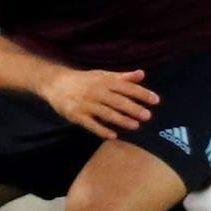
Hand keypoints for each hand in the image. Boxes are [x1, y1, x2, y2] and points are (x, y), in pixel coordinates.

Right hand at [40, 67, 158, 140]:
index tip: (156, 100)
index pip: (126, 87)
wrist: (55, 83)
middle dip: (133, 108)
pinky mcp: (76, 115)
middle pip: (117, 101)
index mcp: (103, 81)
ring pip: (106, 113)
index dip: (141, 93)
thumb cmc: (83, 80)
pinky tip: (113, 135)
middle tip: (148, 116)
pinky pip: (90, 124)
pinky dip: (101, 130)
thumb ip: (122, 77)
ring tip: (136, 126)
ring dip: (121, 120)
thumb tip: (142, 74)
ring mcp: (85, 104)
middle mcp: (95, 91)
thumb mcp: (101, 75)